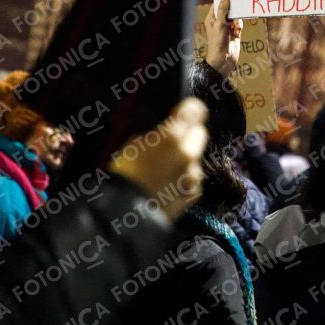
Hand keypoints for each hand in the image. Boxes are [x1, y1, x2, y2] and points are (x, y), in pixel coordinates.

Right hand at [109, 98, 207, 220]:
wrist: (126, 215)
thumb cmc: (124, 176)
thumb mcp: (133, 144)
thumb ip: (156, 135)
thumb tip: (165, 133)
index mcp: (173, 136)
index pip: (195, 110)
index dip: (189, 109)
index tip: (183, 112)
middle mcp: (189, 153)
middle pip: (200, 133)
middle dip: (188, 135)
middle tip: (171, 143)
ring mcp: (194, 175)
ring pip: (196, 158)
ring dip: (185, 160)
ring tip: (164, 171)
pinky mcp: (194, 193)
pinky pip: (193, 179)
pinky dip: (184, 179)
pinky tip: (167, 186)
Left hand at [205, 0, 242, 77]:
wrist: (223, 60)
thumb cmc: (217, 42)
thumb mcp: (220, 24)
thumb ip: (224, 10)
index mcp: (212, 19)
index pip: (218, 5)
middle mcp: (219, 22)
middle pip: (228, 10)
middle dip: (233, 7)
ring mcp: (227, 28)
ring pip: (235, 17)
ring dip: (237, 18)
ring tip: (240, 16)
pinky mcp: (235, 34)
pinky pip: (239, 26)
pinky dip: (240, 26)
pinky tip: (238, 29)